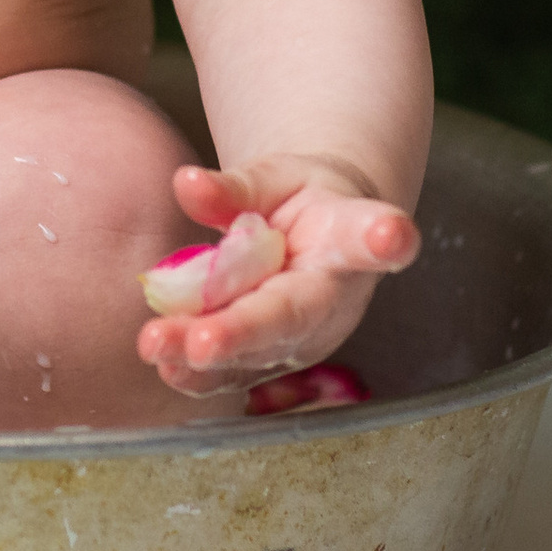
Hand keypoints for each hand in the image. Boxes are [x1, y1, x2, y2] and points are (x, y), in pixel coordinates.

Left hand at [136, 154, 418, 396]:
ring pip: (257, 354)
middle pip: (290, 318)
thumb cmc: (304, 199)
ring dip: (207, 360)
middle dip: (243, 333)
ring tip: (159, 348)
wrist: (323, 236)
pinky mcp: (272, 360)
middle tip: (202, 341)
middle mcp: (332, 300)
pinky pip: (235, 371)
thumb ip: (236, 186)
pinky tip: (167, 367)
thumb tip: (187, 184)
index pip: (362, 239)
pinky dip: (199, 374)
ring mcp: (303, 339)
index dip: (380, 239)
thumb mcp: (276, 176)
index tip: (392, 233)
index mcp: (347, 238)